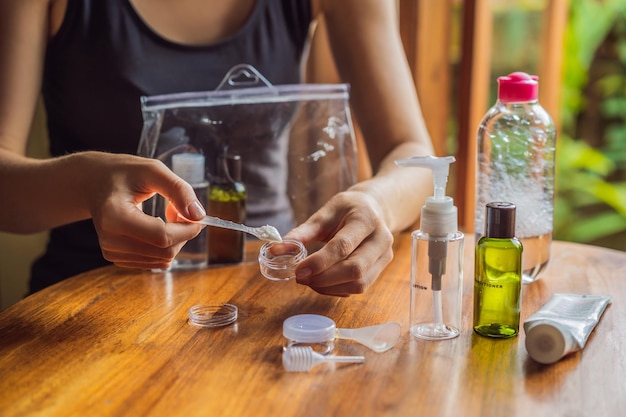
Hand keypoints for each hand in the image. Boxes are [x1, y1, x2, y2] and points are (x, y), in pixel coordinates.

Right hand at [83, 153, 205, 269]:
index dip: (187, 229)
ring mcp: (112, 252)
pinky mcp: (118, 258)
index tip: (199, 217)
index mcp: (114, 216)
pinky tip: (156, 228)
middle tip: (179, 210)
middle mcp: (109, 239)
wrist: (94, 183)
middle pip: (165, 251)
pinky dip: (165, 247)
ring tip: (165, 216)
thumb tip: (199, 216)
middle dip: (183, 234)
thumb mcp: (153, 170)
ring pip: (163, 259)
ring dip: (175, 240)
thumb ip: (179, 190)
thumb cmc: (124, 173)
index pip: (162, 236)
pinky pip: (156, 261)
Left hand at [286, 190, 393, 295]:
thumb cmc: (346, 210)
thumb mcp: (325, 213)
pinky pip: (360, 287)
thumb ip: (302, 233)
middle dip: (324, 279)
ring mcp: (385, 255)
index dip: (319, 262)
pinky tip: (324, 283)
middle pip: (355, 269)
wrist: (374, 209)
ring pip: (359, 284)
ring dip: (330, 287)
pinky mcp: (382, 268)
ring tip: (310, 281)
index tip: (298, 271)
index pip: (343, 246)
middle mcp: (381, 239)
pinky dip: (338, 289)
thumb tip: (275, 250)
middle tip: (301, 278)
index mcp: (366, 219)